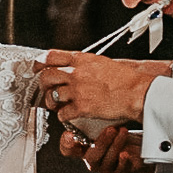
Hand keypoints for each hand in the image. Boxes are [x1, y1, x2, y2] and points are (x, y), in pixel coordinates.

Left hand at [35, 50, 170, 125]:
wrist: (136, 92)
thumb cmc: (123, 78)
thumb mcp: (100, 62)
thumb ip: (82, 63)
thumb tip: (69, 66)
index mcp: (81, 60)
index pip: (51, 56)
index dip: (39, 62)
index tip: (37, 67)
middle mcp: (76, 73)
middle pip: (46, 76)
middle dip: (43, 85)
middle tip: (47, 90)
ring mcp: (78, 90)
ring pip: (52, 96)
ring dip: (52, 102)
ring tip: (58, 104)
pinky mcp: (82, 107)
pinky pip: (62, 113)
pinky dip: (62, 116)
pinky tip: (68, 114)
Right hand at [59, 124, 146, 172]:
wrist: (136, 147)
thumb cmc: (117, 133)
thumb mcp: (103, 123)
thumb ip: (93, 117)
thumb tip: (86, 99)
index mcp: (83, 147)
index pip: (68, 149)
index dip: (67, 143)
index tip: (70, 134)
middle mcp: (92, 158)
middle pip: (90, 156)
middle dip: (101, 142)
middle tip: (111, 129)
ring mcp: (105, 167)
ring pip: (106, 160)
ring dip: (115, 145)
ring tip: (123, 132)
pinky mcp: (120, 171)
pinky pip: (120, 169)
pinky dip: (122, 161)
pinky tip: (125, 153)